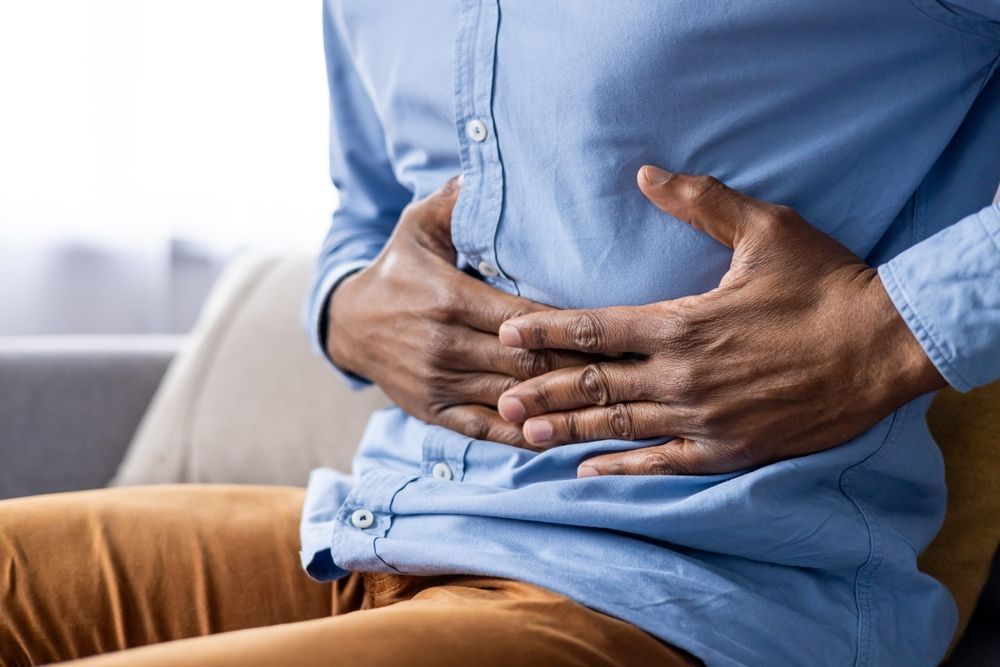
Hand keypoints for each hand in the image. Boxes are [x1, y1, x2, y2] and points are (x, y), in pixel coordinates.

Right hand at [327, 177, 595, 445]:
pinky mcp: (433, 411)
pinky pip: (485, 430)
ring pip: (512, 400)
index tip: (613, 331)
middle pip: (527, 363)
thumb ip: (455, 200)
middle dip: (578, 368)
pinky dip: (522, 435)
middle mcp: (445, 345)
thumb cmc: (397, 269)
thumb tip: (486, 167)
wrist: (349, 325)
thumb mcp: (418, 226)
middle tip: (627, 370)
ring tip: (608, 403)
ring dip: (558, 405)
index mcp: (449, 299)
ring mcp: (439, 383)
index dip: (570, 329)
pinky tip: (559, 433)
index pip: (524, 320)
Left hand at [496, 166, 945, 475]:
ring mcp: (704, 418)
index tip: (505, 337)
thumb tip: (645, 172)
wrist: (886, 346)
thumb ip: (699, 202)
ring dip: (568, 429)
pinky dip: (623, 467)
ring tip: (523, 434)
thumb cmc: (826, 283)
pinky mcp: (729, 449)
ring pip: (618, 425)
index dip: (546, 333)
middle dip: (542, 389)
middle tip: (496, 397)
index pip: (595, 329)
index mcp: (682, 322)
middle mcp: (682, 375)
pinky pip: (663, 463)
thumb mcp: (766, 228)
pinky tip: (588, 472)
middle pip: (595, 383)